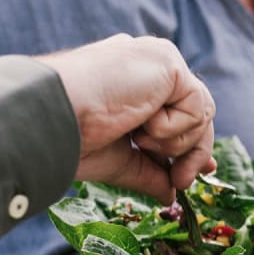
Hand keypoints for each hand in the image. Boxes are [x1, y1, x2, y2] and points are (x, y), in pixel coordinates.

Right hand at [35, 34, 215, 202]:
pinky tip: (140, 121)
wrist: (52, 117)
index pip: (177, 110)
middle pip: (196, 112)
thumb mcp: (119, 159)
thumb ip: (149, 172)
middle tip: (182, 180)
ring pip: (201, 111)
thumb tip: (171, 194)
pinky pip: (195, 105)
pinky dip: (171, 126)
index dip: (191, 142)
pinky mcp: (167, 61)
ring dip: (174, 140)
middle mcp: (148, 66)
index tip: (194, 172)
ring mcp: (158, 60)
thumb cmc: (73, 135)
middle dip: (194, 151)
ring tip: (140, 140)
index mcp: (134, 83)